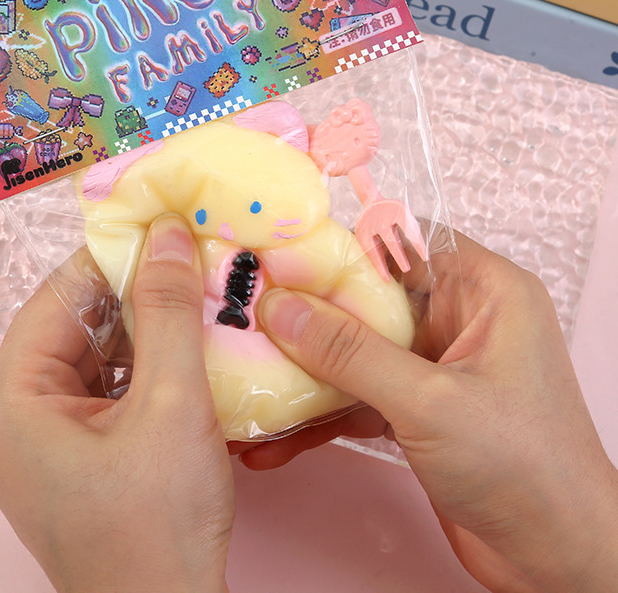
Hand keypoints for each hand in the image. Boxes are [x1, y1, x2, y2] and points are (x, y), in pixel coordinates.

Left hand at [0, 214, 233, 592]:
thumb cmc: (157, 527)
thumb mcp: (171, 403)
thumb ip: (167, 312)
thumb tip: (166, 238)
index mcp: (15, 401)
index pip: (57, 297)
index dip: (110, 258)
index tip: (160, 230)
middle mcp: (16, 417)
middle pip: (76, 325)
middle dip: (135, 296)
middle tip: (189, 266)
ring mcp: (44, 441)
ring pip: (96, 357)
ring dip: (146, 331)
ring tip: (197, 304)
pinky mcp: (75, 456)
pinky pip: (107, 390)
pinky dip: (146, 368)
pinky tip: (187, 354)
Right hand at [244, 232, 617, 592]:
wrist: (555, 560)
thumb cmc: (527, 470)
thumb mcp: (428, 401)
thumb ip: (350, 353)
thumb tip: (282, 309)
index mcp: (484, 290)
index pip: (399, 243)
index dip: (337, 247)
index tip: (277, 257)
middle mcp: (459, 319)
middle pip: (368, 299)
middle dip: (308, 314)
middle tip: (246, 317)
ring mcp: (436, 366)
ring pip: (357, 350)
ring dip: (305, 372)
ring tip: (247, 379)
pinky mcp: (418, 408)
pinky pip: (359, 395)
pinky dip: (321, 415)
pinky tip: (274, 440)